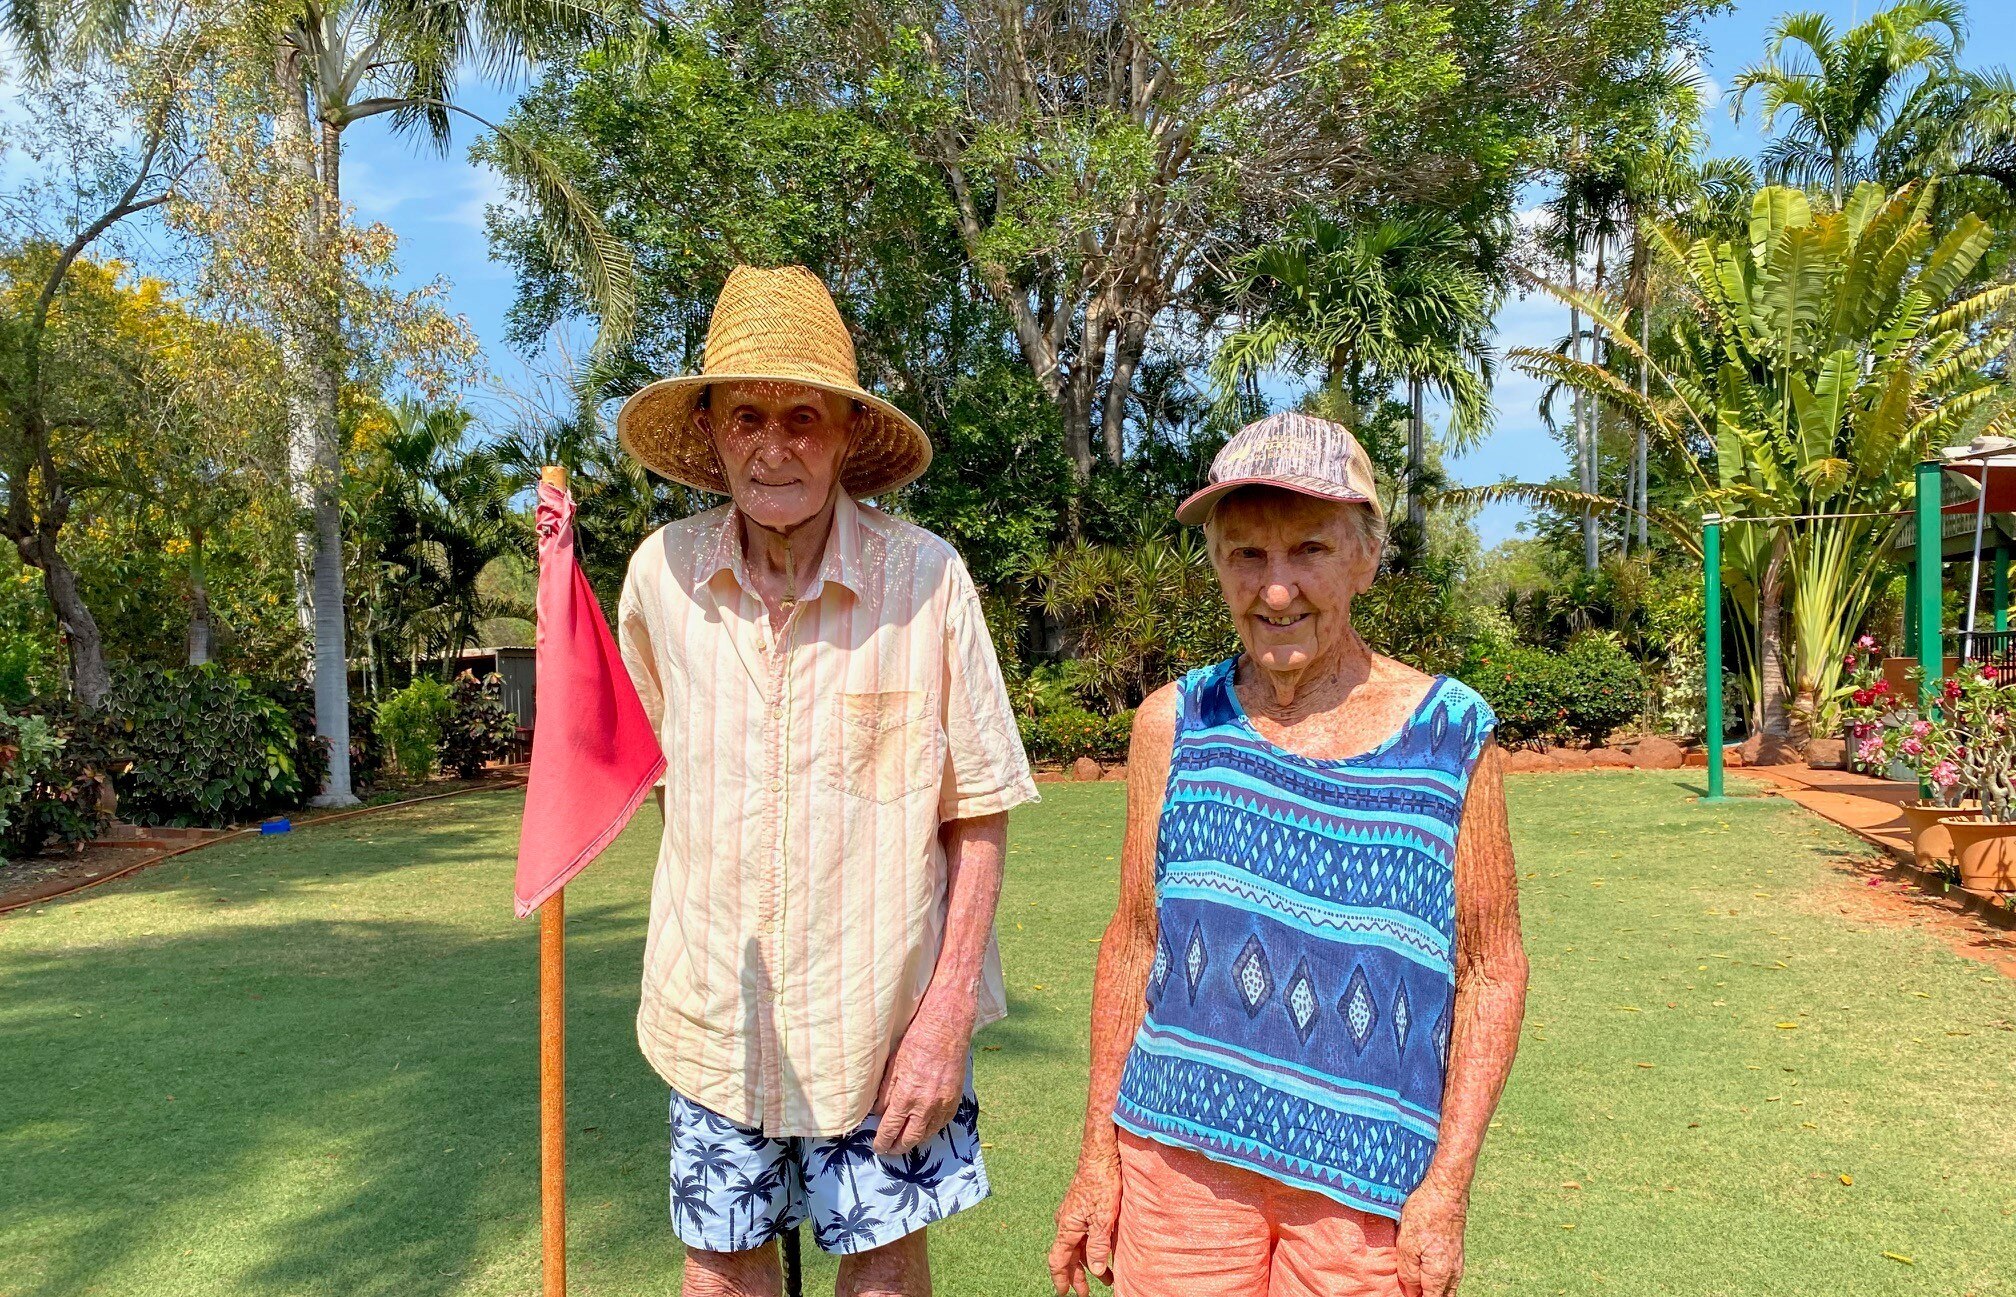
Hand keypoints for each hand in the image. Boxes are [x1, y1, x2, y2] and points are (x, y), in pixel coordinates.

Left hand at [871, 986, 974, 1154]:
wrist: (947, 1028)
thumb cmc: (917, 1041)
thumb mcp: (892, 1065)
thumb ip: (885, 1093)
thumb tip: (878, 1112)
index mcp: (906, 1096)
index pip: (891, 1129)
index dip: (882, 1141)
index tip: (878, 1146)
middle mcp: (925, 1105)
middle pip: (910, 1138)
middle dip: (897, 1147)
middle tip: (889, 1149)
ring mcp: (943, 1104)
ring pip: (927, 1134)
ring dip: (915, 1140)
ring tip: (905, 1142)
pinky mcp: (954, 1100)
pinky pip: (942, 1124)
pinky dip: (931, 1129)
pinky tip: (924, 1128)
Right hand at [1048, 1150, 1121, 1295]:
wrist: (1101, 1155)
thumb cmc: (1101, 1183)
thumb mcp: (1103, 1219)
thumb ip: (1098, 1246)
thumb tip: (1095, 1269)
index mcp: (1067, 1227)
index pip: (1058, 1260)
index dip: (1060, 1279)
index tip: (1064, 1294)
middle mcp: (1067, 1222)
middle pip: (1069, 1256)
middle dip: (1078, 1276)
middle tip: (1088, 1293)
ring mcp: (1075, 1213)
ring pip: (1079, 1244)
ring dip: (1090, 1262)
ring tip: (1107, 1276)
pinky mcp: (1083, 1206)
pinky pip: (1085, 1233)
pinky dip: (1093, 1247)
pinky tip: (1106, 1251)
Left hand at [1397, 1177, 1467, 1295]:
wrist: (1447, 1190)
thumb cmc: (1425, 1214)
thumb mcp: (1407, 1245)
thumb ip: (1409, 1273)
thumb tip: (1411, 1292)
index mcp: (1440, 1275)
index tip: (1405, 1294)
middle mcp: (1453, 1272)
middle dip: (1426, 1295)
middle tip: (1410, 1290)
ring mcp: (1457, 1262)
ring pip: (1447, 1287)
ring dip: (1433, 1289)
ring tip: (1416, 1284)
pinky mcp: (1456, 1251)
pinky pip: (1449, 1275)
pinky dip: (1438, 1279)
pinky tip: (1426, 1272)